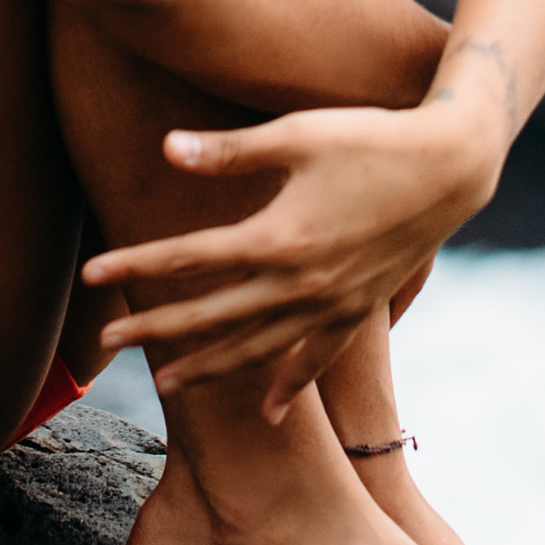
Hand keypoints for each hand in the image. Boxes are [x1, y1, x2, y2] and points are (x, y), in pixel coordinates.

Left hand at [82, 100, 499, 422]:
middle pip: (213, 314)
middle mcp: (300, 284)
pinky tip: (267, 411)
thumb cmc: (370, 137)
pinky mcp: (359, 309)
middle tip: (109, 341)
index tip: (92, 276)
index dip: (137, 266)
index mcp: (277, 239)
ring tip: (166, 384)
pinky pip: (316, 358)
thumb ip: (230, 151)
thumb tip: (166, 148)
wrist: (452, 167)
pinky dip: (289, 384)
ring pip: (257, 348)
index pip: (189, 260)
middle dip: (157, 328)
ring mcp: (332, 304)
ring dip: (210, 366)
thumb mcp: (297, 134)